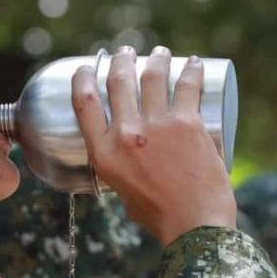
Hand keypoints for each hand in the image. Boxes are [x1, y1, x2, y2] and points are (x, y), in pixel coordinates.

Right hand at [71, 45, 236, 245]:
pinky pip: (188, 86)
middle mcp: (126, 135)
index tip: (86, 68)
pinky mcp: (187, 123)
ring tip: (159, 52)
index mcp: (104, 154)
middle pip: (118, 82)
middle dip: (121, 61)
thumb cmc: (159, 215)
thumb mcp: (122, 191)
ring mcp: (157, 126)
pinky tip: (195, 62)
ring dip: (155, 59)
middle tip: (125, 53)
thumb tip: (133, 155)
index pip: (84, 103)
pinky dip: (191, 69)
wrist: (194, 224)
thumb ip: (122, 169)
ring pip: (152, 77)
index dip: (82, 79)